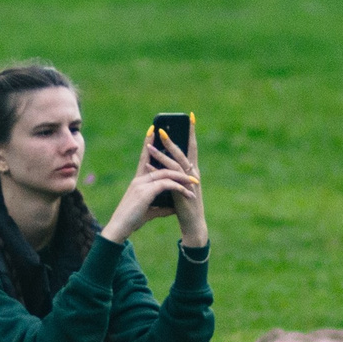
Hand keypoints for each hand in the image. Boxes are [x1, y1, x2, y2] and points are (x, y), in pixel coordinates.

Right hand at [99, 133, 198, 243]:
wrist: (118, 228)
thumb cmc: (130, 221)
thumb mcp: (149, 212)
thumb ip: (161, 207)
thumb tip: (173, 208)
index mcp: (138, 182)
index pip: (144, 157)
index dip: (148, 143)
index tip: (152, 129)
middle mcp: (139, 179)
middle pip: (160, 164)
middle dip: (176, 161)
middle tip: (190, 163)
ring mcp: (141, 185)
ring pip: (166, 174)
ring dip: (182, 178)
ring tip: (194, 183)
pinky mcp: (145, 192)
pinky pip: (166, 185)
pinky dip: (178, 188)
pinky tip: (187, 193)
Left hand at [143, 126, 207, 247]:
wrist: (194, 224)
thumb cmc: (186, 206)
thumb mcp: (181, 186)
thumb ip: (175, 174)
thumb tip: (164, 164)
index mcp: (192, 171)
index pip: (191, 148)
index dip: (191, 132)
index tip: (190, 117)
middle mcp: (193, 174)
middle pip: (182, 153)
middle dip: (172, 141)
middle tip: (162, 129)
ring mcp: (189, 183)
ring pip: (176, 164)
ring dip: (162, 154)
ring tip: (151, 145)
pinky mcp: (183, 193)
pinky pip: (170, 178)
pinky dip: (159, 170)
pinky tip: (149, 164)